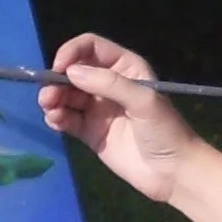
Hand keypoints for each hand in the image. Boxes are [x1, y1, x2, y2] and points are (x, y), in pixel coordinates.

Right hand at [39, 33, 198, 203]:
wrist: (173, 173)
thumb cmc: (165, 131)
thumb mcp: (143, 100)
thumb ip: (109, 83)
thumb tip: (71, 72)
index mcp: (125, 68)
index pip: (91, 48)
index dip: (72, 53)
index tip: (59, 69)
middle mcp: (109, 84)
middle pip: (74, 72)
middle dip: (57, 80)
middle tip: (48, 97)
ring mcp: (98, 109)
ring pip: (67, 96)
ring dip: (53, 99)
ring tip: (50, 110)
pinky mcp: (91, 132)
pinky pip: (68, 119)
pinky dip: (57, 118)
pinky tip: (56, 122)